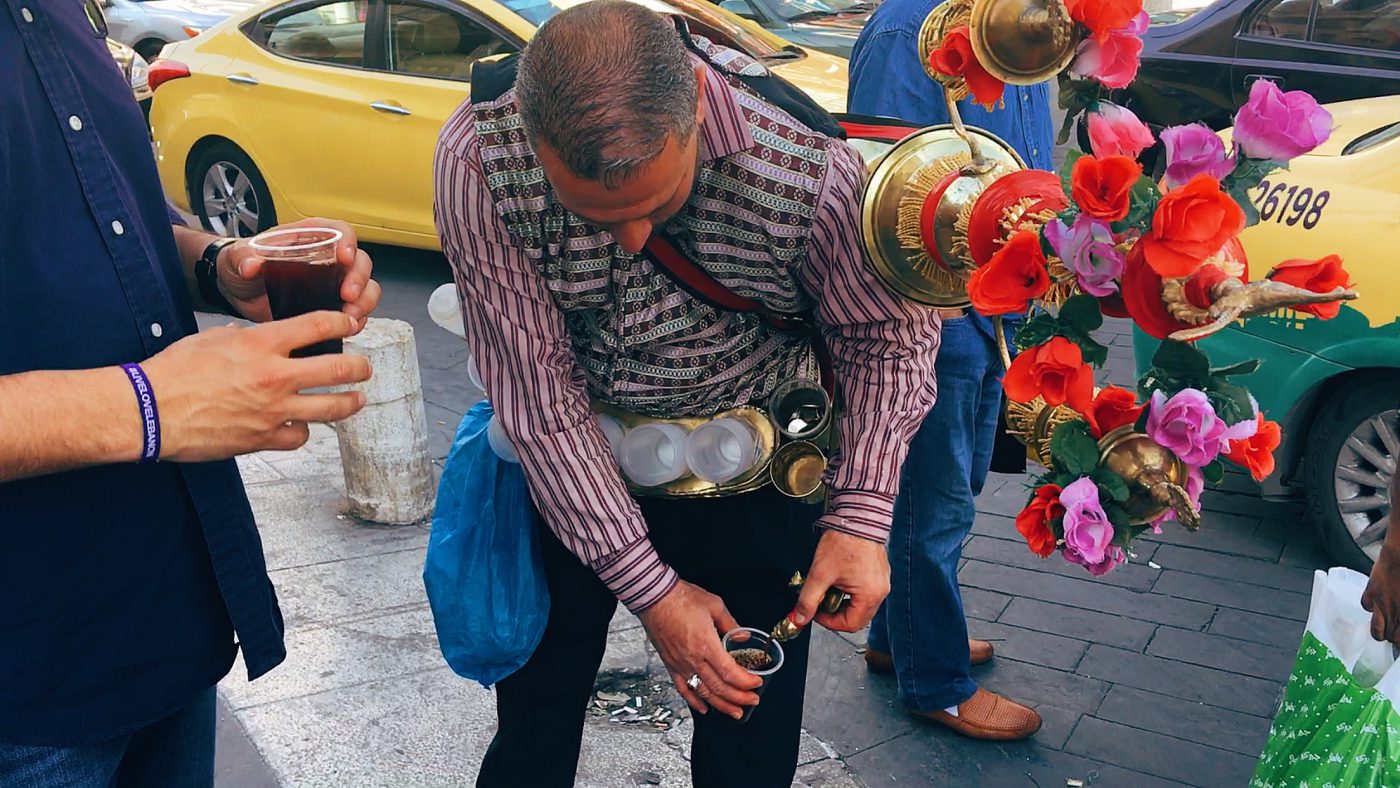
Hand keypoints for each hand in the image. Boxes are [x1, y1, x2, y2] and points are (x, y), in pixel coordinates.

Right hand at [143, 311, 371, 461]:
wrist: (149, 411)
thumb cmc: (173, 371)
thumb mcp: (209, 339)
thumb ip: (241, 338)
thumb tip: (250, 338)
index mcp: (261, 344)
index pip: (318, 326)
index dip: (342, 324)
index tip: (352, 325)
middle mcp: (274, 376)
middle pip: (337, 370)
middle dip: (359, 368)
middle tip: (365, 368)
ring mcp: (273, 411)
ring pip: (330, 408)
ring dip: (349, 403)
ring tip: (357, 400)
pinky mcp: (263, 439)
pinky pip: (299, 436)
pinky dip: (303, 431)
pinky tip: (302, 426)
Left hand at [217, 218, 380, 326]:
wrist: (237, 290)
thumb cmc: (243, 263)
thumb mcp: (238, 256)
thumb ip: (243, 256)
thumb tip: (250, 264)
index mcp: (310, 237)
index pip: (340, 232)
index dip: (348, 242)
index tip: (345, 257)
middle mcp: (328, 258)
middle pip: (360, 262)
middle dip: (359, 279)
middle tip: (349, 295)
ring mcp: (332, 283)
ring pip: (365, 287)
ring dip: (364, 301)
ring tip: (351, 315)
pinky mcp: (331, 306)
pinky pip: (356, 311)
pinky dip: (358, 319)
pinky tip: (348, 327)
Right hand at [638, 580, 761, 718]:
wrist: (654, 597)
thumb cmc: (681, 598)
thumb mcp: (714, 605)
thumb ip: (731, 624)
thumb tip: (743, 637)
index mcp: (706, 645)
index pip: (730, 673)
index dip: (746, 682)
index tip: (757, 683)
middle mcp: (693, 659)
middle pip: (720, 687)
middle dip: (739, 698)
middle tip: (752, 701)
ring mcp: (680, 664)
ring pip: (703, 693)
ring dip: (721, 705)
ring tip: (735, 713)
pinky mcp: (670, 664)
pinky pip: (683, 688)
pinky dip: (694, 701)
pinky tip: (704, 708)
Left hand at [790, 529, 889, 632]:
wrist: (857, 516)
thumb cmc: (844, 541)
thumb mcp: (820, 573)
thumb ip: (808, 600)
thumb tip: (800, 618)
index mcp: (870, 595)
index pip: (850, 625)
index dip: (829, 622)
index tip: (815, 612)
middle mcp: (881, 591)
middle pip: (857, 617)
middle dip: (835, 612)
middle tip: (821, 600)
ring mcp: (882, 581)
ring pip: (860, 604)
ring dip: (842, 601)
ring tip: (829, 585)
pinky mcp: (879, 572)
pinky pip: (865, 591)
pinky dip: (850, 590)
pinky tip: (838, 577)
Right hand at [1363, 535, 1399, 643]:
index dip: (1399, 641)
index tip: (1399, 639)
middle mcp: (1394, 612)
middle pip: (1389, 637)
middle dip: (1391, 637)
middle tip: (1393, 633)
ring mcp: (1381, 604)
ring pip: (1376, 630)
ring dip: (1379, 632)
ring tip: (1382, 630)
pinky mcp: (1370, 594)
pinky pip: (1366, 608)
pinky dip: (1370, 608)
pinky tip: (1376, 604)